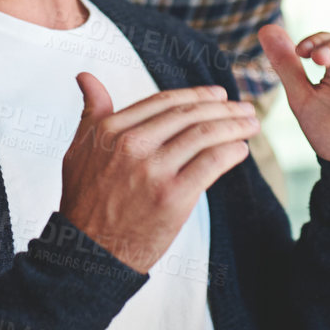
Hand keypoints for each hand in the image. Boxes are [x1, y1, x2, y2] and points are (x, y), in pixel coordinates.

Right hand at [59, 75, 255, 272]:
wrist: (89, 252)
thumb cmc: (85, 201)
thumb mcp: (79, 149)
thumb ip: (92, 112)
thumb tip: (86, 77)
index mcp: (110, 130)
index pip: (164, 101)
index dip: (196, 95)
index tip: (218, 95)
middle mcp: (131, 145)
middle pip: (188, 115)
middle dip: (223, 108)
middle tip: (244, 108)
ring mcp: (153, 171)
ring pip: (204, 135)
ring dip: (234, 126)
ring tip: (250, 124)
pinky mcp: (172, 196)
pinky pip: (211, 164)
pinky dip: (230, 152)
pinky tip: (241, 149)